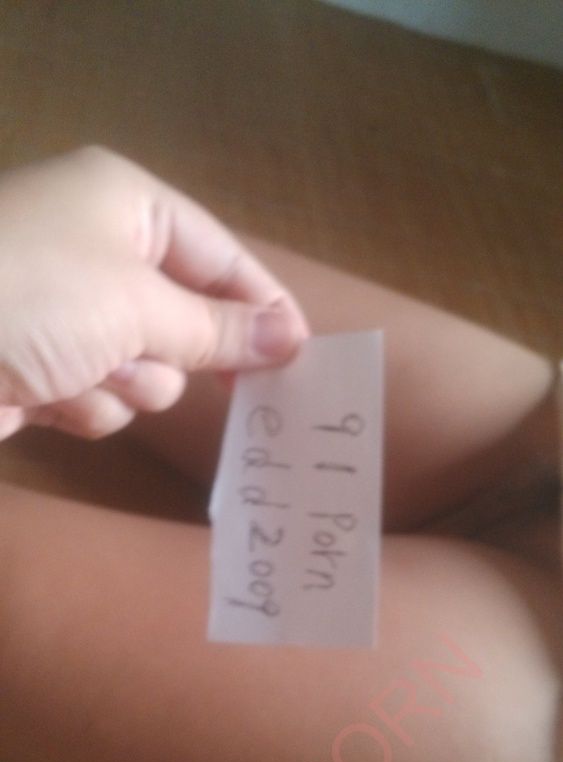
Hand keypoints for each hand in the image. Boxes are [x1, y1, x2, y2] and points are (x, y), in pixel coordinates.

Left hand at [0, 146, 308, 438]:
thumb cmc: (33, 297)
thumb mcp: (138, 303)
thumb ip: (218, 328)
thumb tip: (291, 338)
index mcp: (126, 206)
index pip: (219, 255)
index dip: (261, 303)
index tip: (302, 354)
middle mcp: (99, 253)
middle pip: (184, 321)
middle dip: (171, 352)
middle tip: (156, 358)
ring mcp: (68, 315)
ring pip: (147, 371)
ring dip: (123, 383)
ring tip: (79, 371)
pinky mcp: (44, 369)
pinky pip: (104, 398)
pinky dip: (84, 404)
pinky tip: (46, 395)